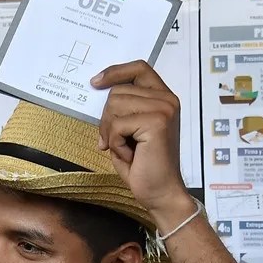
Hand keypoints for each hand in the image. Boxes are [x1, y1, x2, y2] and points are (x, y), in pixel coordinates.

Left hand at [92, 60, 185, 213]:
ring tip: (126, 149)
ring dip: (111, 132)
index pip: (138, 68)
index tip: (95, 82)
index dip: (115, 72)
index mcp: (163, 98)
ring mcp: (164, 109)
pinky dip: (116, 143)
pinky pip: (117, 125)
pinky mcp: (157, 122)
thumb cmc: (144, 166)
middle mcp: (167, 99)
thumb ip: (120, 109)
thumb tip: (98, 88)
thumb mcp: (128, 131)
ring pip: (114, 105)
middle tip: (113, 142)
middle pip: (118, 91)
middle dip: (107, 118)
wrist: (160, 194)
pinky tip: (130, 155)